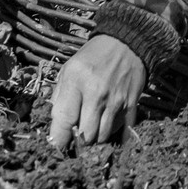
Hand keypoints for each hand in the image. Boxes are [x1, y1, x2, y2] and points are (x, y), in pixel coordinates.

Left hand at [48, 35, 146, 150]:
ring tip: (92, 131)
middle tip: (76, 136)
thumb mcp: (69, 68)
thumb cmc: (94, 56)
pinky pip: (122, 130)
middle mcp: (97, 92)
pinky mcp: (131, 104)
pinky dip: (113, 133)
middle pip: (86, 135)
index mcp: (76, 80)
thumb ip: (60, 96)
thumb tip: (56, 123)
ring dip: (96, 138)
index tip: (57, 146)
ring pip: (103, 136)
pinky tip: (107, 126)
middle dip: (79, 141)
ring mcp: (116, 100)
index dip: (58, 139)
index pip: (64, 120)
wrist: (127, 43)